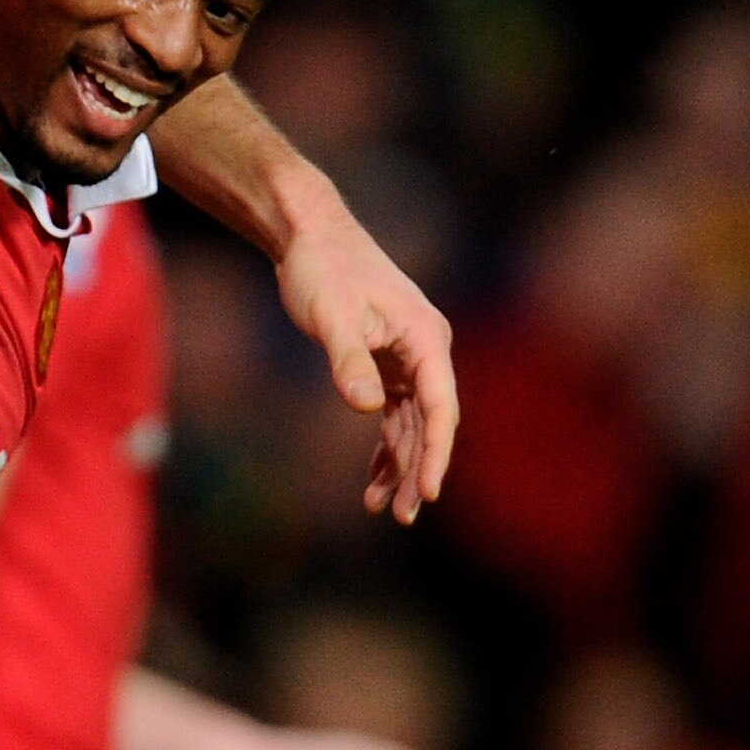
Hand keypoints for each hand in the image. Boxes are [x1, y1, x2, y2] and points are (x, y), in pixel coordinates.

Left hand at [274, 197, 457, 522]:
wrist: (308, 233)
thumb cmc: (322, 268)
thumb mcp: (331, 315)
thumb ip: (348, 360)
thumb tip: (367, 407)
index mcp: (426, 339)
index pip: (441, 408)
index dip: (435, 453)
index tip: (427, 492)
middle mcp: (426, 349)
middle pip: (431, 422)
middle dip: (417, 470)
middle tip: (401, 516)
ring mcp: (408, 356)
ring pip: (412, 422)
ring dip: (399, 463)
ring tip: (382, 507)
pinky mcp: (387, 360)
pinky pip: (395, 412)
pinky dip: (384, 443)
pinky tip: (374, 476)